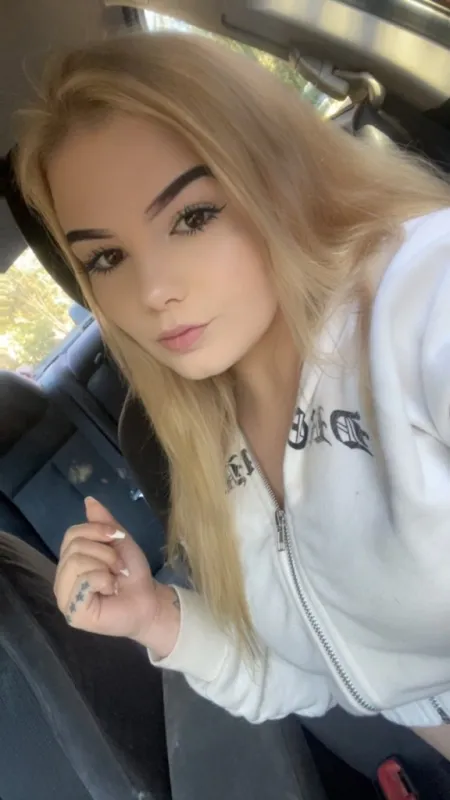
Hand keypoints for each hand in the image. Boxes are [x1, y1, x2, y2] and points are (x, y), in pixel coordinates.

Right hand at [54, 496, 162, 642]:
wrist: (149, 599)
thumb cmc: (132, 573)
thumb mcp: (119, 541)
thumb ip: (102, 523)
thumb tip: (88, 500)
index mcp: (70, 561)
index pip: (71, 534)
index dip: (96, 531)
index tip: (118, 538)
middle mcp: (62, 579)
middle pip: (74, 547)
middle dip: (106, 553)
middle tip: (120, 568)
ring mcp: (64, 598)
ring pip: (76, 562)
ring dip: (106, 567)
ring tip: (116, 580)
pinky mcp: (73, 613)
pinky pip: (83, 581)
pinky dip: (104, 580)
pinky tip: (111, 591)